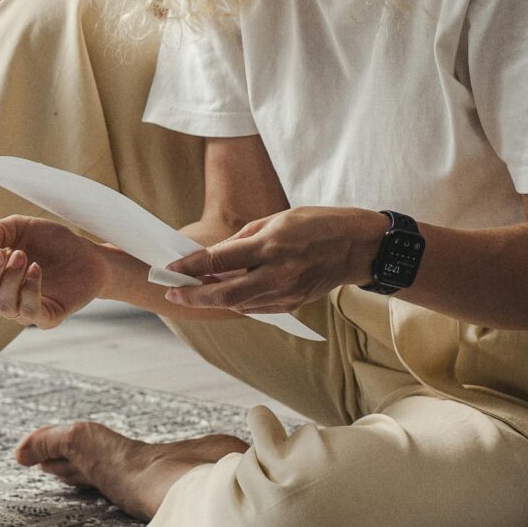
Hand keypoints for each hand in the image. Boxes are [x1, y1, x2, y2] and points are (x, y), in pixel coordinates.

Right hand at [0, 215, 105, 328]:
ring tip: (24, 256)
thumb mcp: (21, 225)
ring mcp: (20, 309)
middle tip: (5, 252)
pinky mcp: (43, 317)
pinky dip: (29, 288)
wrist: (89, 254)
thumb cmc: (51, 241)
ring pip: (1, 304)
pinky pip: (27, 311)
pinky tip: (37, 270)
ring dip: (10, 278)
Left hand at [162, 206, 389, 313]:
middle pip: (223, 293)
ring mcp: (286, 293)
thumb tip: (215, 257)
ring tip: (196, 289)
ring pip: (238, 304)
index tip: (170, 269)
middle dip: (193, 295)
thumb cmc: (317, 224)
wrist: (357, 247)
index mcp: (270, 245)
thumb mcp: (276, 219)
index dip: (190, 266)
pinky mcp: (293, 304)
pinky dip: (238, 301)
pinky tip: (228, 292)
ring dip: (214, 298)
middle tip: (172, 292)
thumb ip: (242, 240)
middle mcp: (276, 273)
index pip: (219, 260)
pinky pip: (257, 307)